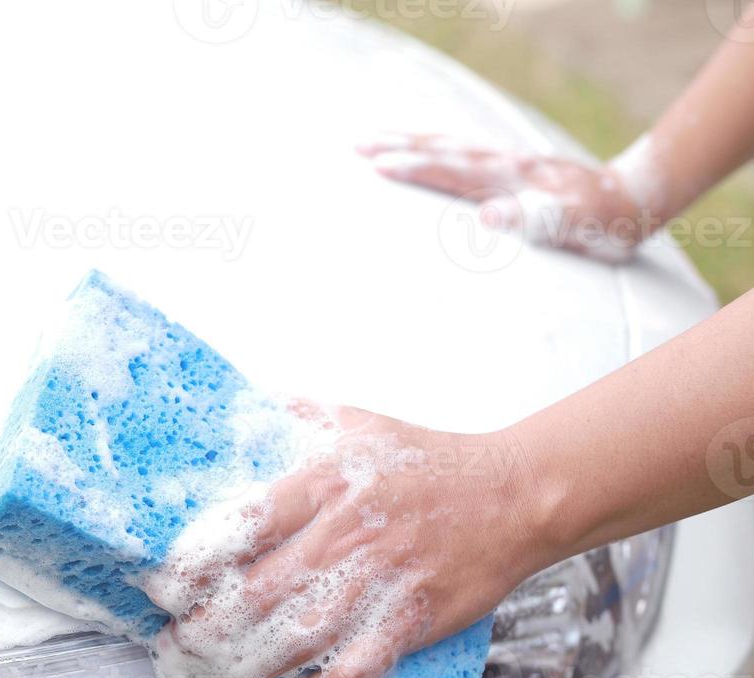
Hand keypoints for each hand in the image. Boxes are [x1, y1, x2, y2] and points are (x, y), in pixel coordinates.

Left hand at [145, 405, 540, 677]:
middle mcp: (347, 533)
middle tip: (184, 636)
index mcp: (324, 482)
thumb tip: (231, 412)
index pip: (242, 524)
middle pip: (258, 591)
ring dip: (250, 662)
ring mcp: (381, 579)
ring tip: (224, 669)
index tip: (165, 584)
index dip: (194, 563)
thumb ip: (290, 420)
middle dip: (208, 624)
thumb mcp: (353, 422)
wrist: (514, 494)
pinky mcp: (414, 618)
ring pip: (298, 636)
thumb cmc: (423, 460)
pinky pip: (358, 667)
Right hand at [357, 133, 651, 262]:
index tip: (377, 166)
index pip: (454, 170)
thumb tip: (486, 216)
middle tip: (355, 143)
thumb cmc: (602, 223)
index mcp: (512, 177)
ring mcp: (506, 162)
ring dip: (410, 142)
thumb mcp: (575, 226)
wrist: (632, 198)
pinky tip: (422, 149)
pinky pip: (461, 151)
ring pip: (449, 145)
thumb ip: (534, 219)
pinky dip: (434, 146)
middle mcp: (504, 163)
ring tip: (374, 140)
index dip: (415, 168)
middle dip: (398, 146)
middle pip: (443, 148)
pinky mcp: (509, 168)